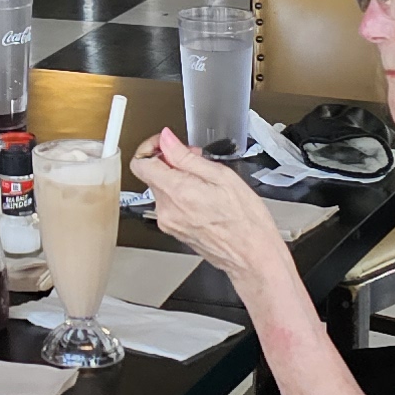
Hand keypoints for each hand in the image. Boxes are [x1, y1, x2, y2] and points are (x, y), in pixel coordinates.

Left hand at [131, 131, 295, 297]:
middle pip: (151, 175)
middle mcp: (167, 210)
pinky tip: (203, 196)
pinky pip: (169, 205)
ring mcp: (169, 223)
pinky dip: (181, 195)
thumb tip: (166, 140)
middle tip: (195, 159)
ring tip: (204, 180)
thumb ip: (187, 157)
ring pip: (161, 189)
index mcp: (177, 192)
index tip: (166, 144)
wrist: (253, 255)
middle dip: (170, 161)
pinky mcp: (174, 231)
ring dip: (177, 178)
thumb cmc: (246, 220)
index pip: (140, 163)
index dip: (151, 147)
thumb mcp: (223, 176)